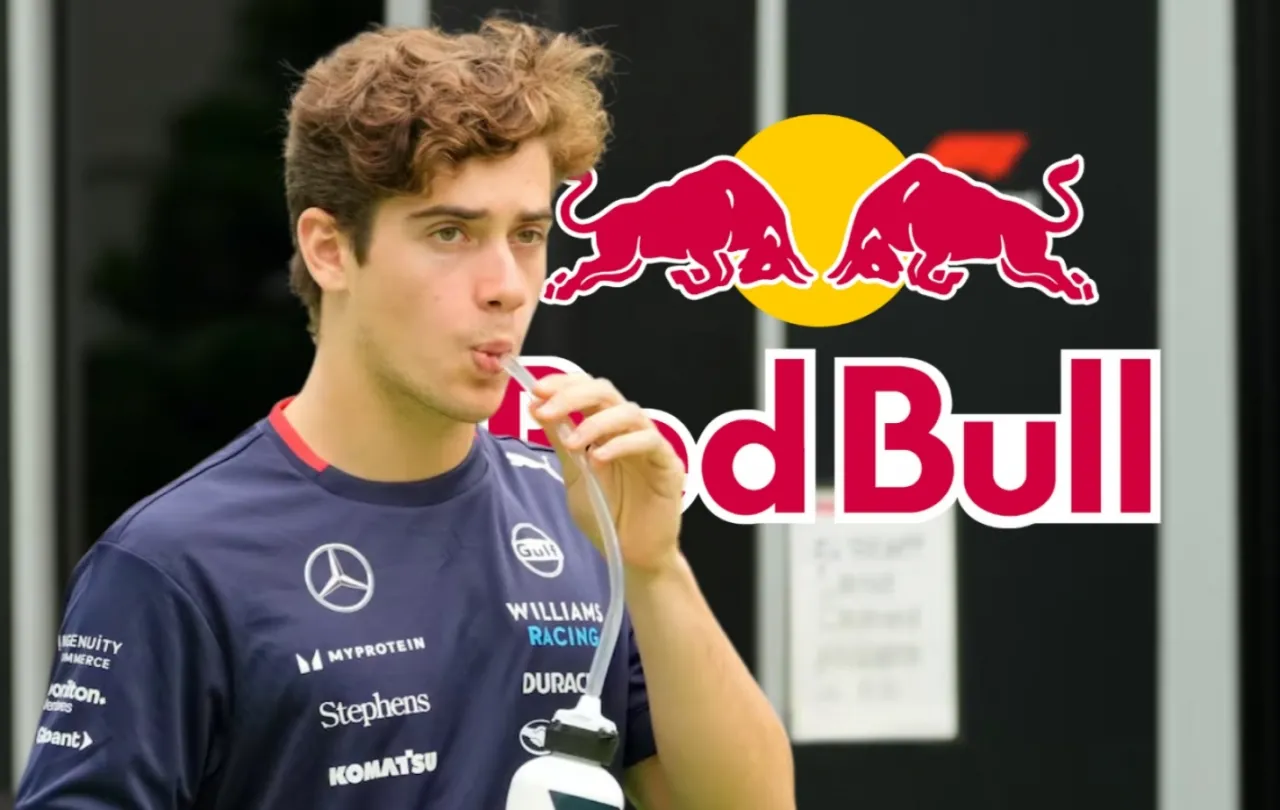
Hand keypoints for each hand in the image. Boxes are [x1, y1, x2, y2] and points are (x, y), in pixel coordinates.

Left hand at [527, 373, 684, 574]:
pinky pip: (649, 442)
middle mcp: (629, 430)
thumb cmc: (605, 514)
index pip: (587, 390)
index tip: (536, 390)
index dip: (563, 384)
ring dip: (595, 422)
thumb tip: (536, 406)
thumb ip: (561, 441)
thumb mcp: (574, 474)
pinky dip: (621, 444)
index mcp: (606, 427)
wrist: (629, 554)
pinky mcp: (669, 464)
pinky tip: (599, 458)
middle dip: (573, 396)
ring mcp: (651, 444)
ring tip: (572, 443)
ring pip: (629, 412)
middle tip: (546, 409)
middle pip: (606, 392)